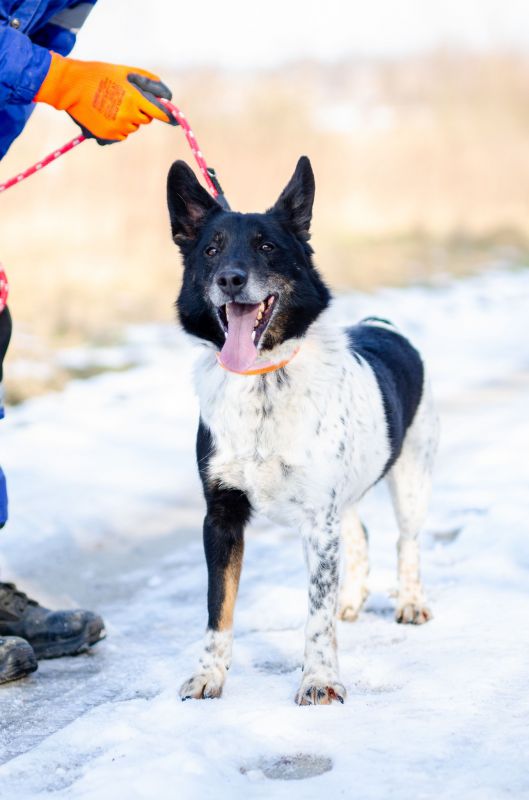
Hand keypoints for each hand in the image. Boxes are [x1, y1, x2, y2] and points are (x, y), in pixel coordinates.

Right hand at [34, 54, 176, 143]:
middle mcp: (128, 115)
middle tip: (124, 98)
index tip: (174, 120)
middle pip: (146, 119)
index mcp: (134, 98)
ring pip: (133, 127)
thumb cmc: (98, 74)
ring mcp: (118, 126)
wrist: (70, 87)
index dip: (168, 115)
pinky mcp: (108, 135)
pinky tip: (106, 115)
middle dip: (140, 111)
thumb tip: (166, 94)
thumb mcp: (124, 71)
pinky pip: (122, 134)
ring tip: (112, 105)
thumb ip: (147, 82)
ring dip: (128, 119)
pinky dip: (118, 127)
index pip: (160, 113)